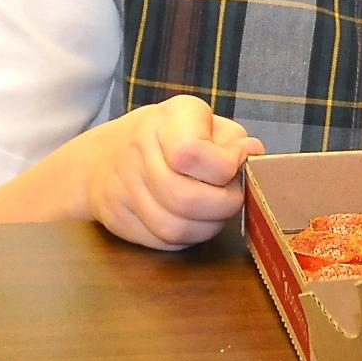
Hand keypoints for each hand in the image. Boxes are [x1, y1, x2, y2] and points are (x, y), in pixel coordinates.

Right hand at [76, 94, 263, 249]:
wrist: (107, 154)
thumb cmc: (172, 135)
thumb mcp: (206, 121)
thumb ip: (233, 139)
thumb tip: (253, 154)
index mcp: (169, 118)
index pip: (192, 154)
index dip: (225, 167)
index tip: (236, 161)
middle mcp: (139, 150)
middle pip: (186, 199)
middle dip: (224, 205)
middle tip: (233, 195)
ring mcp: (122, 187)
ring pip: (174, 229)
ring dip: (208, 226)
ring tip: (216, 209)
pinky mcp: (116, 218)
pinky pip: (161, 243)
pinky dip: (187, 238)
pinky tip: (194, 220)